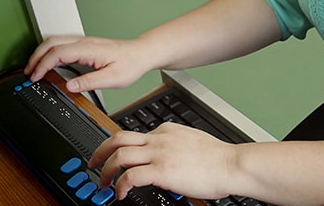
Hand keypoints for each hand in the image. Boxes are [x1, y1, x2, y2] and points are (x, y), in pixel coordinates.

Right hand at [24, 36, 148, 92]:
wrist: (142, 53)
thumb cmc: (131, 64)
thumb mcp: (114, 78)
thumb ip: (90, 82)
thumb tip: (69, 87)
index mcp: (90, 49)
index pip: (59, 52)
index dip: (43, 64)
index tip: (35, 77)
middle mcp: (86, 42)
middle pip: (52, 42)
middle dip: (36, 56)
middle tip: (28, 73)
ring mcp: (85, 42)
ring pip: (56, 41)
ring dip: (42, 52)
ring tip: (35, 69)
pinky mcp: (86, 45)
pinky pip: (63, 44)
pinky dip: (50, 52)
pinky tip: (49, 63)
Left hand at [89, 123, 235, 200]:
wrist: (230, 163)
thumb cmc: (217, 158)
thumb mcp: (191, 143)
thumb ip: (174, 147)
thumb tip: (164, 161)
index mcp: (166, 130)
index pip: (135, 134)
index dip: (120, 147)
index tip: (115, 158)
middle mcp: (160, 137)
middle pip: (119, 137)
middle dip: (101, 150)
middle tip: (93, 163)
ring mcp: (160, 152)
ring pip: (120, 154)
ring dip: (105, 169)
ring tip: (102, 183)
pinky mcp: (162, 170)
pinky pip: (131, 176)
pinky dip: (120, 185)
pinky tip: (120, 193)